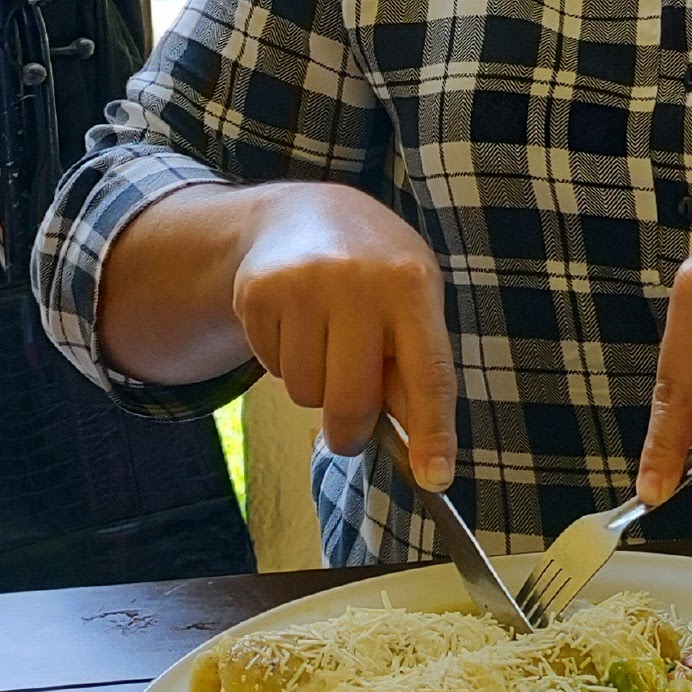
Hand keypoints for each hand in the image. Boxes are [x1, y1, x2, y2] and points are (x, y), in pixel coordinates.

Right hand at [228, 182, 457, 488]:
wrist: (306, 213)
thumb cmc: (377, 272)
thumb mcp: (414, 303)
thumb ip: (419, 367)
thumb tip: (425, 450)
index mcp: (411, 285)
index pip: (427, 373)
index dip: (432, 432)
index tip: (434, 478)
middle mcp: (357, 281)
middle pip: (351, 401)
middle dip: (350, 431)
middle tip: (351, 429)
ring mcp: (302, 284)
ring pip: (305, 394)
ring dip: (315, 389)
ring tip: (326, 344)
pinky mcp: (257, 292)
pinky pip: (271, 368)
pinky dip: (284, 363)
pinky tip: (297, 326)